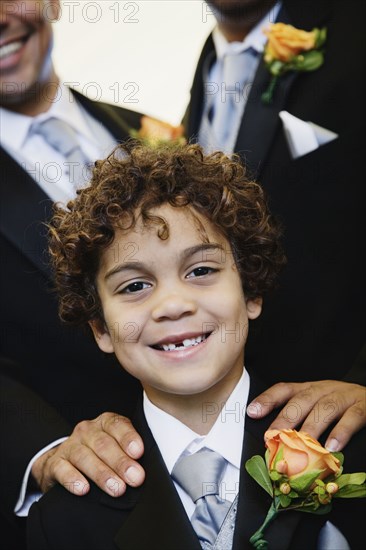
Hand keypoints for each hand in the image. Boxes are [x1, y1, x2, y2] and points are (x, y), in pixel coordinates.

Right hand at [31, 413, 144, 496]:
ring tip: (117, 489)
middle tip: (135, 478)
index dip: (128, 438)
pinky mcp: (54, 462)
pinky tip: (84, 489)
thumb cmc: (99, 456)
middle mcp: (86, 431)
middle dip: (121, 462)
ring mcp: (69, 445)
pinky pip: (62, 469)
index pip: (117, 425)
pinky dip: (73, 479)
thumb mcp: (116, 449)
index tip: (139, 453)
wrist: (63, 464)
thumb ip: (130, 455)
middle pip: (103, 444)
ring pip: (84, 456)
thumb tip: (145, 471)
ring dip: (102, 474)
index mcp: (105, 423)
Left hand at [246, 380, 365, 450]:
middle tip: (274, 437)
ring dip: (312, 428)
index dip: (267, 399)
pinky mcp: (364, 406)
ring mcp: (344, 396)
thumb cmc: (343, 407)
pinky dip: (341, 432)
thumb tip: (276, 442)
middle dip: (285, 419)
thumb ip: (301, 419)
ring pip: (324, 408)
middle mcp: (324, 389)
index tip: (252, 412)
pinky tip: (333, 447)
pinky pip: (352, 418)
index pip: (285, 389)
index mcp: (310, 389)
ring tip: (302, 445)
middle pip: (301, 400)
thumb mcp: (319, 406)